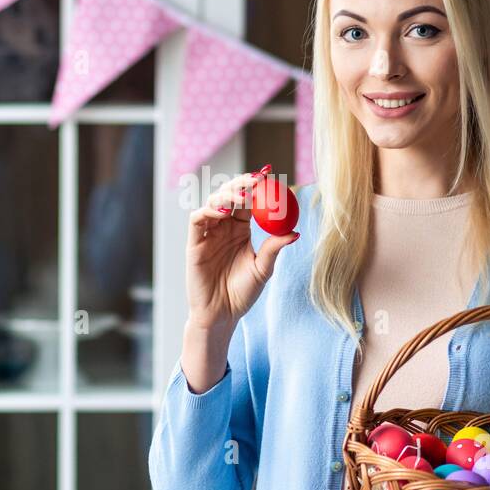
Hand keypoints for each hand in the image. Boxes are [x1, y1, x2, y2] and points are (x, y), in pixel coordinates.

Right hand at [185, 165, 298, 331]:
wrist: (221, 315)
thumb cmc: (242, 293)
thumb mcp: (263, 269)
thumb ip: (274, 248)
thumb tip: (295, 232)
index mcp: (240, 230)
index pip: (248, 201)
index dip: (257, 186)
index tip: (270, 174)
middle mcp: (223, 228)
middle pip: (229, 195)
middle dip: (242, 183)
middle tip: (257, 179)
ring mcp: (208, 234)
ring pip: (213, 202)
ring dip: (227, 195)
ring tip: (243, 196)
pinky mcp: (194, 243)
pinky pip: (198, 219)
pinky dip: (209, 211)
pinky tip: (224, 212)